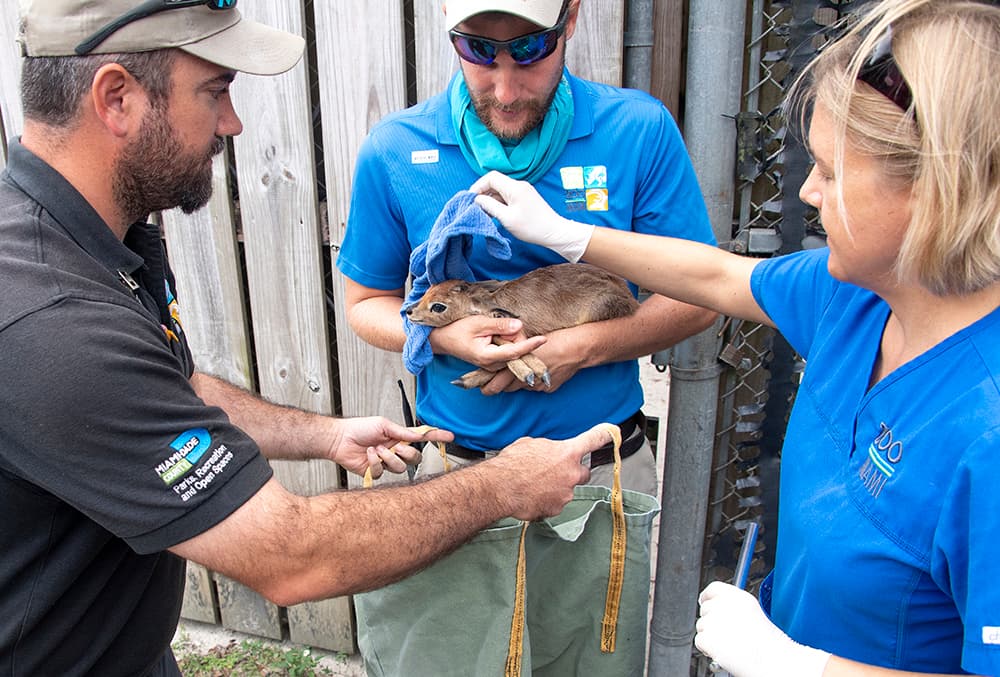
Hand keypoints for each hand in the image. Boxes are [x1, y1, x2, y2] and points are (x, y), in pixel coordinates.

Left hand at [327, 418, 453, 478]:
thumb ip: (402, 432)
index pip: (423, 437)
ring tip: (376, 449)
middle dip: (407, 453)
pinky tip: (368, 455)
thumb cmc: (359, 428)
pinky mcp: (376, 472)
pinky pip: (383, 472)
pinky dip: (375, 462)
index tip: (451, 436)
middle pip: (415, 458)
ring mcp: (387, 462)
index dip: (437, 437)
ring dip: (387, 457)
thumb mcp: (383, 425)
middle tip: (395, 446)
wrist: (340, 439)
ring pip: (400, 467)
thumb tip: (418, 435)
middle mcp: (396, 450)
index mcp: (400, 437)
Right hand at [429, 314, 545, 370]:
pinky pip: (506, 352)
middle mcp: (491, 365)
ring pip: (512, 351)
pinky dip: (505, 342)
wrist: (442, 339)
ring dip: (509, 339)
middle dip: (514, 336)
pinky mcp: (492, 362)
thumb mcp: (478, 323)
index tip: (543, 339)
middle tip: (499, 325)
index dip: (530, 345)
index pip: (514, 351)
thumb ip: (499, 325)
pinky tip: (494, 335)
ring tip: (492, 330)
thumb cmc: (457, 329)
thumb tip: (519, 326)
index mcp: (487, 356)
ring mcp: (492, 365)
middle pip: (516, 350)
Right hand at [471, 171, 594, 262]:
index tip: (471, 199)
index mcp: (515, 187)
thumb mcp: (506, 218)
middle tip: (475, 207)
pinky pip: (507, 196)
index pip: (491, 177)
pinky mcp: (524, 198)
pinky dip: (498, 203)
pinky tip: (495, 214)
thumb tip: (477, 199)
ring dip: (490, 199)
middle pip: (495, 183)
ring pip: (500, 190)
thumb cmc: (532, 227)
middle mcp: (519, 185)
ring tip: (484, 213)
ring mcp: (522, 191)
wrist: (554, 232)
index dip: (478, 186)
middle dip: (483, 193)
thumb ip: (490, 206)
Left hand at [478, 330, 582, 395]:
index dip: (486, 385)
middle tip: (489, 385)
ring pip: (520, 388)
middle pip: (505, 388)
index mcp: (517, 367)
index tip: (481, 386)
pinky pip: (535, 387)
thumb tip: (502, 358)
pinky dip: (533, 381)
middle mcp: (525, 380)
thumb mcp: (526, 343)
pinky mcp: (547, 388)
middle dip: (497, 386)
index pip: (496, 382)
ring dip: (516, 382)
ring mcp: (537, 386)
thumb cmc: (553, 341)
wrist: (576, 350)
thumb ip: (512, 353)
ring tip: (516, 372)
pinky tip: (538, 370)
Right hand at [486, 423, 618, 519]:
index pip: (592, 440)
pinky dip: (546, 501)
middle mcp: (571, 473)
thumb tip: (549, 452)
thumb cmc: (512, 463)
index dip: (604, 435)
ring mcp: (566, 493)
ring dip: (556, 487)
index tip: (613, 431)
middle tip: (555, 472)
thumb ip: (548, 448)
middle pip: (583, 473)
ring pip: (567, 490)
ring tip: (534, 484)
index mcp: (567, 452)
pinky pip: (555, 503)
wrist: (501, 487)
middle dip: (572, 473)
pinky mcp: (556, 508)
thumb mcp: (531, 444)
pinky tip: (532, 495)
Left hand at [695, 582, 830, 676]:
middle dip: (711, 621)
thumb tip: (718, 606)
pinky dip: (707, 648)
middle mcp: (722, 604)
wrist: (771, 658)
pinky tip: (723, 651)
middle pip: (705, 609)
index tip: (705, 601)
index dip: (707, 597)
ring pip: (701, 626)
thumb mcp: (752, 610)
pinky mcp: (707, 637)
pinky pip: (700, 641)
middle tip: (726, 632)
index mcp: (735, 595)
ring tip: (730, 643)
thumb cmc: (767, 640)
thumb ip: (733, 604)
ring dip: (710, 635)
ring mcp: (712, 621)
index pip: (713, 589)